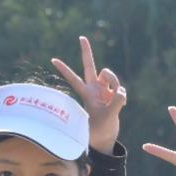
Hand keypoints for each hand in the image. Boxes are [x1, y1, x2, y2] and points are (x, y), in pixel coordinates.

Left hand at [52, 35, 125, 152]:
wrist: (106, 137)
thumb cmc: (101, 130)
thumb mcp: (109, 116)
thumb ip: (116, 102)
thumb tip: (121, 90)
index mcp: (86, 94)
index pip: (73, 79)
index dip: (64, 70)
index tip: (53, 60)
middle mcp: (94, 88)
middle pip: (90, 65)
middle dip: (86, 51)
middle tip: (81, 37)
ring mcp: (103, 89)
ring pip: (110, 75)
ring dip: (115, 82)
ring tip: (116, 99)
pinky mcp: (113, 93)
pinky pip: (120, 87)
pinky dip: (122, 96)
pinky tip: (122, 106)